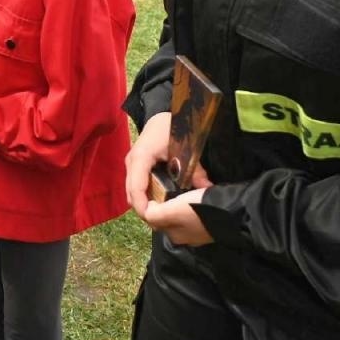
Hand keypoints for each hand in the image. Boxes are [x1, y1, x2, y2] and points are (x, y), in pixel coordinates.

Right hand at [125, 111, 213, 240]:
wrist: (164, 115)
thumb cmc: (173, 127)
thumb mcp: (186, 147)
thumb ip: (195, 170)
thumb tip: (207, 189)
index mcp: (141, 157)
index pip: (136, 188)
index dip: (143, 207)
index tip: (155, 220)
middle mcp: (132, 162)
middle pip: (132, 193)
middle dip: (144, 210)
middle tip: (161, 224)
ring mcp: (131, 164)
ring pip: (133, 191)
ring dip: (144, 204)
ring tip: (161, 217)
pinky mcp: (136, 166)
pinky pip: (136, 186)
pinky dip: (145, 197)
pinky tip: (159, 204)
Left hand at [139, 188, 213, 246]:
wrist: (233, 212)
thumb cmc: (199, 211)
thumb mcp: (172, 212)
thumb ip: (155, 214)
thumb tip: (147, 210)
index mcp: (174, 236)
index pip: (154, 220)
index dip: (151, 205)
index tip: (153, 188)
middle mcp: (185, 237)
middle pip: (166, 217)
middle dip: (164, 203)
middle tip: (165, 184)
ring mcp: (199, 231)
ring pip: (180, 213)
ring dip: (178, 202)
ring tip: (179, 187)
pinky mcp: (210, 222)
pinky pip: (194, 211)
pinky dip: (191, 203)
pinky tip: (193, 193)